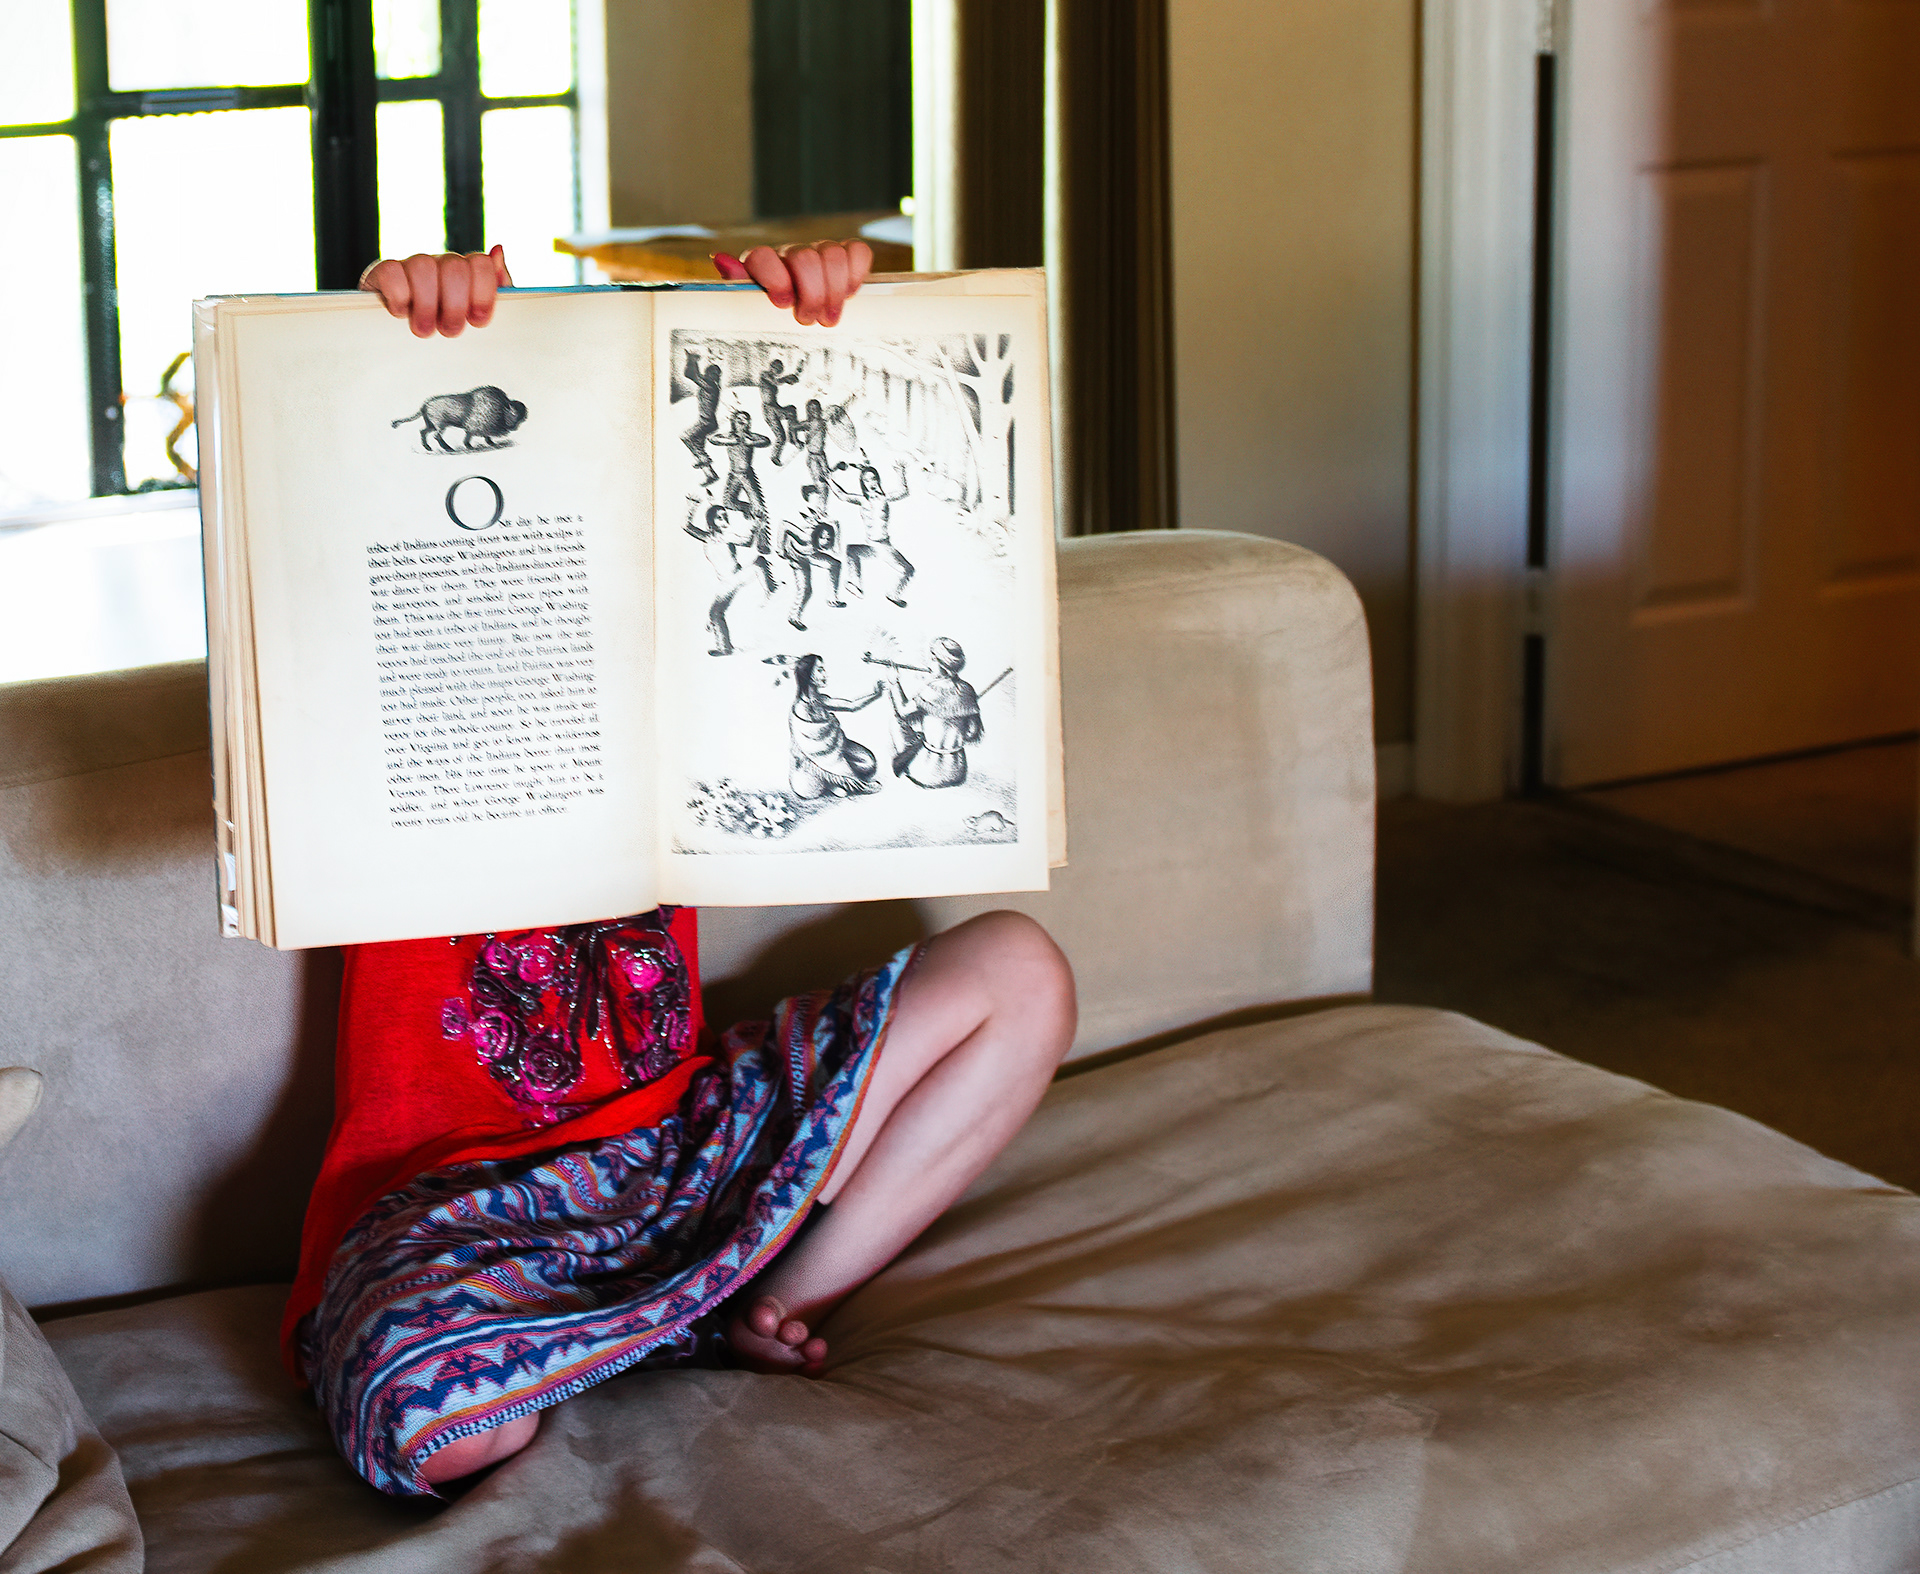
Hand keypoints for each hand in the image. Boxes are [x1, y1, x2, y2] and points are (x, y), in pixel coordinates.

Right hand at [359, 247, 513, 337]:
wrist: (398, 341)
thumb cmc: (444, 327)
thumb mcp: (475, 315)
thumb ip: (495, 288)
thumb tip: (498, 252)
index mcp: (465, 272)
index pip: (480, 264)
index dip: (482, 293)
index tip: (477, 320)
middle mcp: (439, 264)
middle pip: (454, 267)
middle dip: (454, 305)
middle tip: (449, 330)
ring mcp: (410, 266)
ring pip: (423, 267)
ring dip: (426, 305)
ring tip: (425, 329)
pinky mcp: (382, 273)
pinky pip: (392, 272)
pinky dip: (399, 296)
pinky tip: (401, 312)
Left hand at [714, 240, 872, 326]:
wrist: (797, 322)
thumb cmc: (770, 317)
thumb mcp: (750, 308)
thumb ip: (737, 285)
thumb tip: (722, 260)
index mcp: (762, 265)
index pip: (764, 256)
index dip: (776, 278)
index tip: (783, 304)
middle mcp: (790, 254)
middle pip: (805, 257)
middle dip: (811, 293)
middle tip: (809, 319)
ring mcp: (819, 254)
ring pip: (833, 253)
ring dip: (834, 290)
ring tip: (828, 317)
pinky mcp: (845, 259)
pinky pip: (857, 252)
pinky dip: (856, 272)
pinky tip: (848, 294)